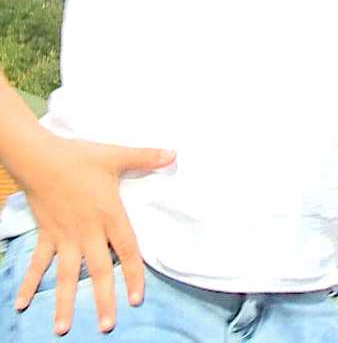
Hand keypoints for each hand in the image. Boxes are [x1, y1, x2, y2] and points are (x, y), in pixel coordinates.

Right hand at [12, 134, 174, 335]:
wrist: (38, 157)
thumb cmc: (79, 157)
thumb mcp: (116, 156)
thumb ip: (146, 158)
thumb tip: (174, 153)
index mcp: (109, 215)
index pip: (126, 251)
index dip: (133, 275)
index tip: (135, 299)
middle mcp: (87, 231)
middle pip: (98, 271)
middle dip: (103, 299)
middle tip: (106, 326)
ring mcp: (64, 236)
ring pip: (66, 275)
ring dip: (64, 302)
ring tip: (62, 329)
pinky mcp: (46, 234)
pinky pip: (38, 263)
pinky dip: (30, 283)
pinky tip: (23, 304)